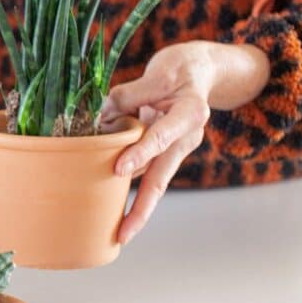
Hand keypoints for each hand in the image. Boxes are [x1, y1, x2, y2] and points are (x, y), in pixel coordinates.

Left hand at [100, 41, 269, 244]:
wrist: (204, 71)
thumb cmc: (181, 68)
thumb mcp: (158, 73)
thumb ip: (128, 95)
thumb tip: (97, 118)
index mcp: (189, 113)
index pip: (161, 136)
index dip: (140, 153)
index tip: (119, 170)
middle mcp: (186, 137)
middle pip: (162, 178)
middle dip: (142, 209)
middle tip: (123, 234)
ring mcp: (177, 149)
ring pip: (154, 183)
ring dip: (135, 207)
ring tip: (116, 233)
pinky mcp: (166, 154)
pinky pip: (146, 175)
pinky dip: (130, 190)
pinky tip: (113, 211)